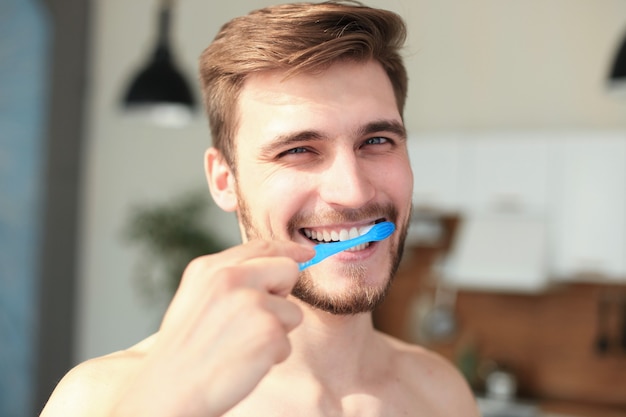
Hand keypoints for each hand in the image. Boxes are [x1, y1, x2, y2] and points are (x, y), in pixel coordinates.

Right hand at [112, 240, 313, 416]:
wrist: (169, 390)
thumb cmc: (187, 348)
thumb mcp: (198, 296)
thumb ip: (232, 277)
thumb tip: (282, 264)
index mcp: (210, 268)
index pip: (262, 246)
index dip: (289, 250)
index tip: (306, 254)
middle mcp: (231, 278)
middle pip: (287, 270)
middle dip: (281, 296)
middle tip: (252, 321)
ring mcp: (251, 303)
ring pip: (292, 311)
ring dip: (275, 332)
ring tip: (241, 345)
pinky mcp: (268, 331)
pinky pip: (288, 342)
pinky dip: (272, 356)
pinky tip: (243, 361)